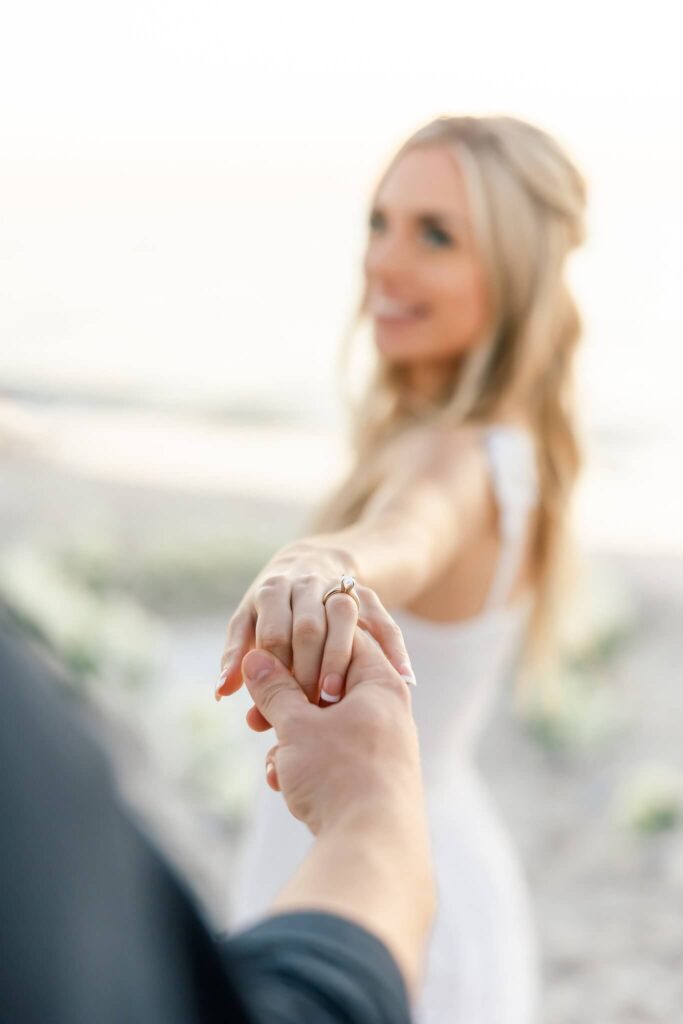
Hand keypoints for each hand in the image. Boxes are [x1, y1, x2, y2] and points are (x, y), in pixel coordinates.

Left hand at [215, 553, 415, 728]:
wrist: (314, 560)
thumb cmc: (275, 605)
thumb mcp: (251, 620)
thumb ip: (238, 655)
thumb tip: (221, 692)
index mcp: (271, 591)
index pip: (272, 633)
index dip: (276, 671)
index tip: (278, 704)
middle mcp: (304, 584)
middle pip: (307, 627)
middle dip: (308, 670)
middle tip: (308, 708)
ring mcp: (338, 586)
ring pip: (343, 618)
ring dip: (342, 657)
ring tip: (340, 696)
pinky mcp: (366, 593)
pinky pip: (383, 619)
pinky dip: (393, 648)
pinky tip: (404, 679)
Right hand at [240, 627, 420, 835]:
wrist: (373, 847)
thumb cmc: (341, 776)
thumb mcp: (298, 726)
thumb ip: (276, 690)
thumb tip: (257, 658)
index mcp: (380, 683)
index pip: (342, 637)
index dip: (301, 644)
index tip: (270, 659)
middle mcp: (387, 709)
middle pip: (328, 685)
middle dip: (288, 703)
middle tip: (258, 717)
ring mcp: (381, 743)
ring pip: (326, 725)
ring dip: (292, 739)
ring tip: (273, 759)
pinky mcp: (371, 775)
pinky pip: (333, 755)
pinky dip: (306, 764)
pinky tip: (283, 781)